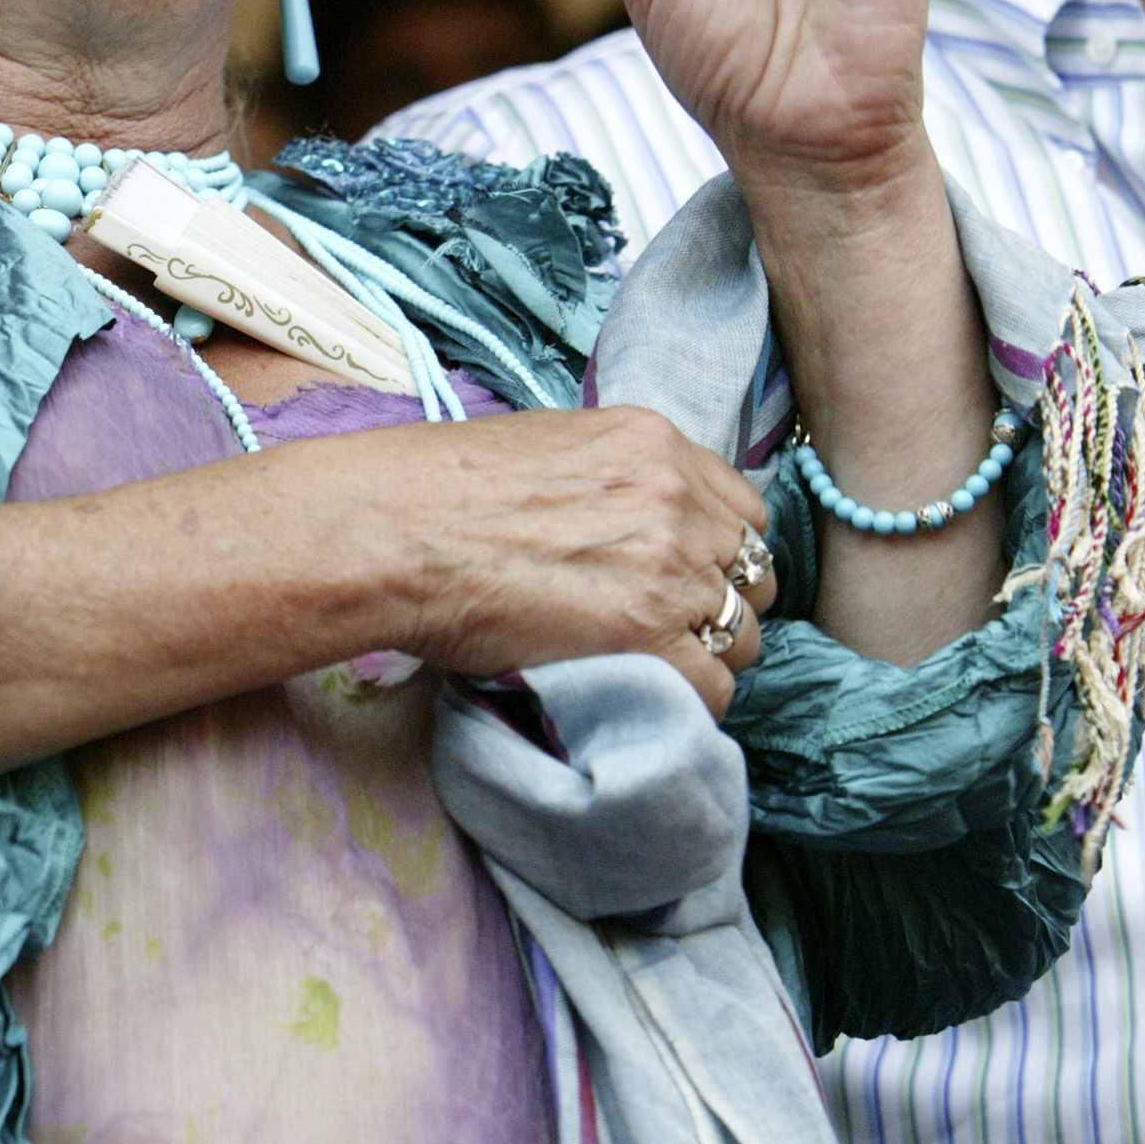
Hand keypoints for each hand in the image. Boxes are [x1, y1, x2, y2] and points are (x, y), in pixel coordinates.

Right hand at [388, 402, 775, 714]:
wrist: (392, 529)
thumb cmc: (438, 488)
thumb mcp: (549, 447)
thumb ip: (612, 477)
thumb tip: (625, 523)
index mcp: (654, 443)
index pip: (743, 509)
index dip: (717, 553)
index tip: (686, 579)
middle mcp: (676, 497)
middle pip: (752, 574)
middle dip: (717, 606)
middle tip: (665, 631)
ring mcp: (668, 565)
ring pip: (741, 634)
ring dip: (704, 658)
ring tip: (646, 668)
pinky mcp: (646, 633)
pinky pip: (712, 687)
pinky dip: (685, 701)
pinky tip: (639, 695)